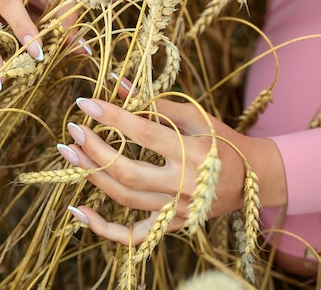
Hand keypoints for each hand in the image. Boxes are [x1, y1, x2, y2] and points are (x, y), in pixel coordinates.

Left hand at [58, 84, 286, 244]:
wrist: (250, 177)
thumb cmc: (221, 140)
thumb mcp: (196, 116)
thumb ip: (157, 102)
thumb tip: (118, 84)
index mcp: (195, 153)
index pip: (145, 134)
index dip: (113, 117)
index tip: (86, 104)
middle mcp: (186, 185)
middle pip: (128, 171)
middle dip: (95, 150)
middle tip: (73, 131)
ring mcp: (179, 211)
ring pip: (126, 198)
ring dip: (92, 176)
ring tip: (70, 154)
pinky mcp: (174, 226)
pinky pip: (135, 235)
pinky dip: (104, 228)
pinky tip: (78, 211)